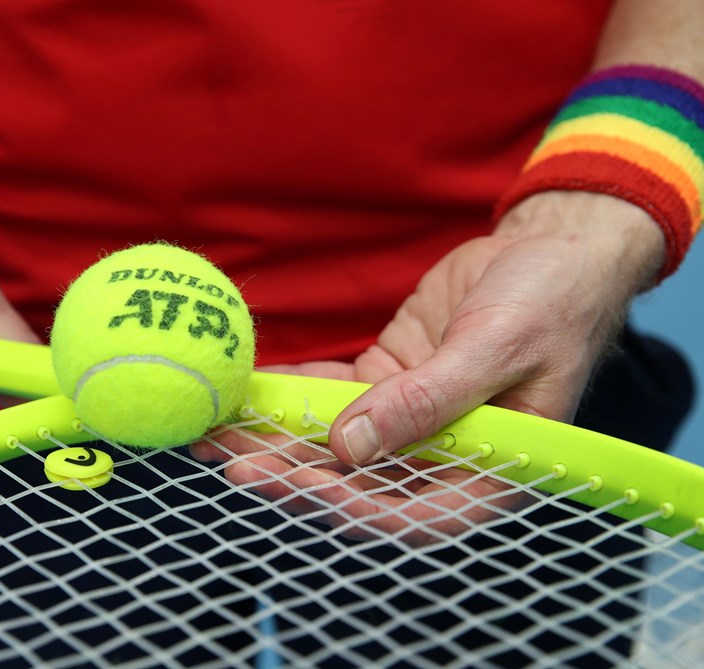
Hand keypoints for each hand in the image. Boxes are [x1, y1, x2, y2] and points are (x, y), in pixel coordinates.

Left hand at [194, 191, 663, 540]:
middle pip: (357, 483)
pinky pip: (329, 397)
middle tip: (229, 459)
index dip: (350, 506)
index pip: (410, 512)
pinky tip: (245, 393)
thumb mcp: (495, 346)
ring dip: (274, 439)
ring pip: (331, 443)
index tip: (296, 484)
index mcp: (487, 472)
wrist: (551, 252)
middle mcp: (441, 459)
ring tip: (214, 432)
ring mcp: (407, 422)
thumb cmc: (549, 301)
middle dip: (290, 474)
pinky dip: (288, 395)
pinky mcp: (384, 385)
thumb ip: (427, 400)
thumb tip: (350, 448)